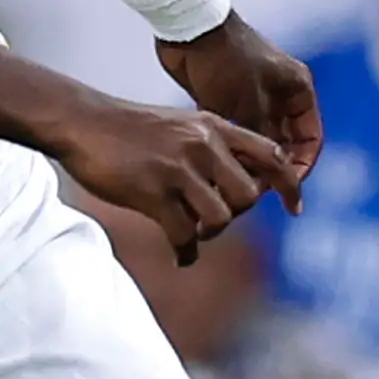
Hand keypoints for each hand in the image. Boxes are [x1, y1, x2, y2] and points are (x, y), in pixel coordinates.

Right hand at [47, 93, 289, 262]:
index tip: (295, 208)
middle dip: (233, 215)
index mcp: (214, 126)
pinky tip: (179, 256)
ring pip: (219, 219)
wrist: (83, 122)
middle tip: (211, 219)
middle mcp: (203, 145)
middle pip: (247, 196)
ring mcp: (179, 169)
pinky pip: (183, 236)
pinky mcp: (154, 192)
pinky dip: (184, 253)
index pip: (271, 155)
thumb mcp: (181, 124)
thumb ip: (211, 146)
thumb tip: (235, 183)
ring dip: (207, 234)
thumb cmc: (128, 128)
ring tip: (192, 233)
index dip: (289, 185)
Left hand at [157, 15, 322, 211]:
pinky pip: (238, 135)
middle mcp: (281, 95)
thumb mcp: (248, 103)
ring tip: (238, 187)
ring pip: (260, 142)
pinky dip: (233, 152)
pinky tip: (221, 172)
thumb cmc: (224, 59)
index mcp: (297, 89)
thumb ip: (261, 138)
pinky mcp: (229, 100)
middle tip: (258, 194)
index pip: (310, 139)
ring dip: (252, 162)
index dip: (301, 167)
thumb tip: (267, 175)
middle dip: (275, 168)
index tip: (286, 190)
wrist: (187, 27)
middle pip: (286, 143)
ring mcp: (255, 97)